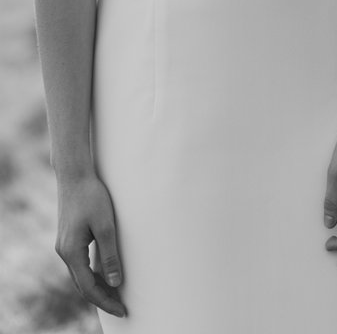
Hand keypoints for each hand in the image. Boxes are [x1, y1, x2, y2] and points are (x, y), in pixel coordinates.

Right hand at [55, 172, 125, 318]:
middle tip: (121, 307)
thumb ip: (110, 255)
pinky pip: (80, 264)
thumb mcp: (106, 226)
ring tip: (116, 294)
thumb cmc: (92, 197)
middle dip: (102, 298)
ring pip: (80, 276)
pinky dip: (92, 273)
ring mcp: (64, 246)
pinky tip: (104, 273)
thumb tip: (115, 283)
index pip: (89, 288)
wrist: (74, 175)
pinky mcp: (68, 238)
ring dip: (97, 286)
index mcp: (72, 253)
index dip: (106, 301)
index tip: (122, 310)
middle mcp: (64, 253)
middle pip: (83, 285)